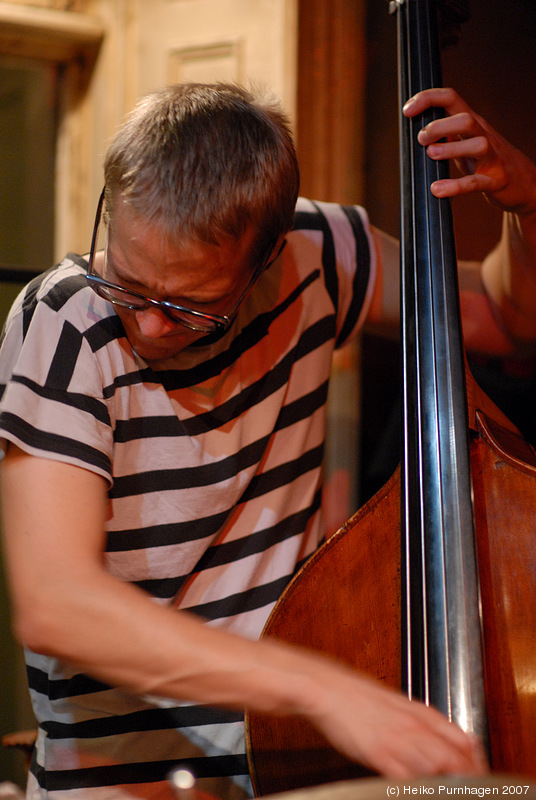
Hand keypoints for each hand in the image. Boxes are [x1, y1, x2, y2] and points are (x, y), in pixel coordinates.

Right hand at [308, 660, 488, 778]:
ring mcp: (398, 740)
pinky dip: (416, 789)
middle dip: (468, 781)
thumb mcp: (397, 705)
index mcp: (421, 713)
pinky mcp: (379, 753)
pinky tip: (415, 792)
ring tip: (442, 792)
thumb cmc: (358, 698)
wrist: (328, 688)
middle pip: (457, 760)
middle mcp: (414, 726)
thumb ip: (421, 723)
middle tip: (467, 792)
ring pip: (437, 770)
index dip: (476, 765)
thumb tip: (441, 740)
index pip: (465, 742)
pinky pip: (406, 779)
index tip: (478, 778)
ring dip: (445, 786)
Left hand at [402, 87, 535, 215]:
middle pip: (466, 119)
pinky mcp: (496, 181)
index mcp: (473, 124)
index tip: (408, 110)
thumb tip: (415, 131)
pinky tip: (438, 190)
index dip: (428, 99)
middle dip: (440, 125)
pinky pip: (477, 183)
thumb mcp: (465, 143)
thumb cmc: (488, 161)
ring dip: (451, 149)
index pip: (452, 99)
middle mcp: (484, 136)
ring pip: (478, 145)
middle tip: (421, 138)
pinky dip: (456, 186)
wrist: (525, 183)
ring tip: (431, 154)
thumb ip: (445, 136)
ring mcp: (493, 158)